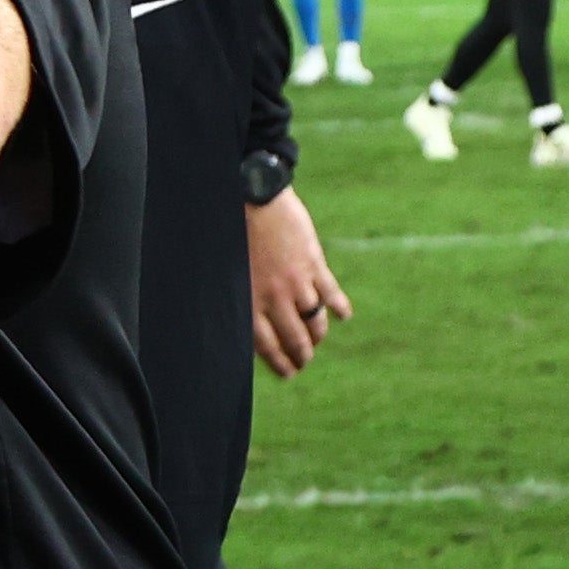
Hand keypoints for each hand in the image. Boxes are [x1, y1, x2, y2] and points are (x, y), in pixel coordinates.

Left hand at [245, 186, 350, 378]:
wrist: (251, 195)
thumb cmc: (228, 230)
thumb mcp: (224, 267)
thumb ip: (238, 292)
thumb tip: (242, 317)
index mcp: (248, 299)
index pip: (265, 344)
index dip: (279, 362)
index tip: (288, 373)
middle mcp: (274, 297)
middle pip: (294, 337)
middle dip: (302, 354)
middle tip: (305, 362)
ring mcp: (297, 281)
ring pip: (315, 320)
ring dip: (318, 334)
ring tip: (317, 340)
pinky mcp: (314, 264)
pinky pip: (331, 294)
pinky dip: (340, 307)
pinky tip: (344, 315)